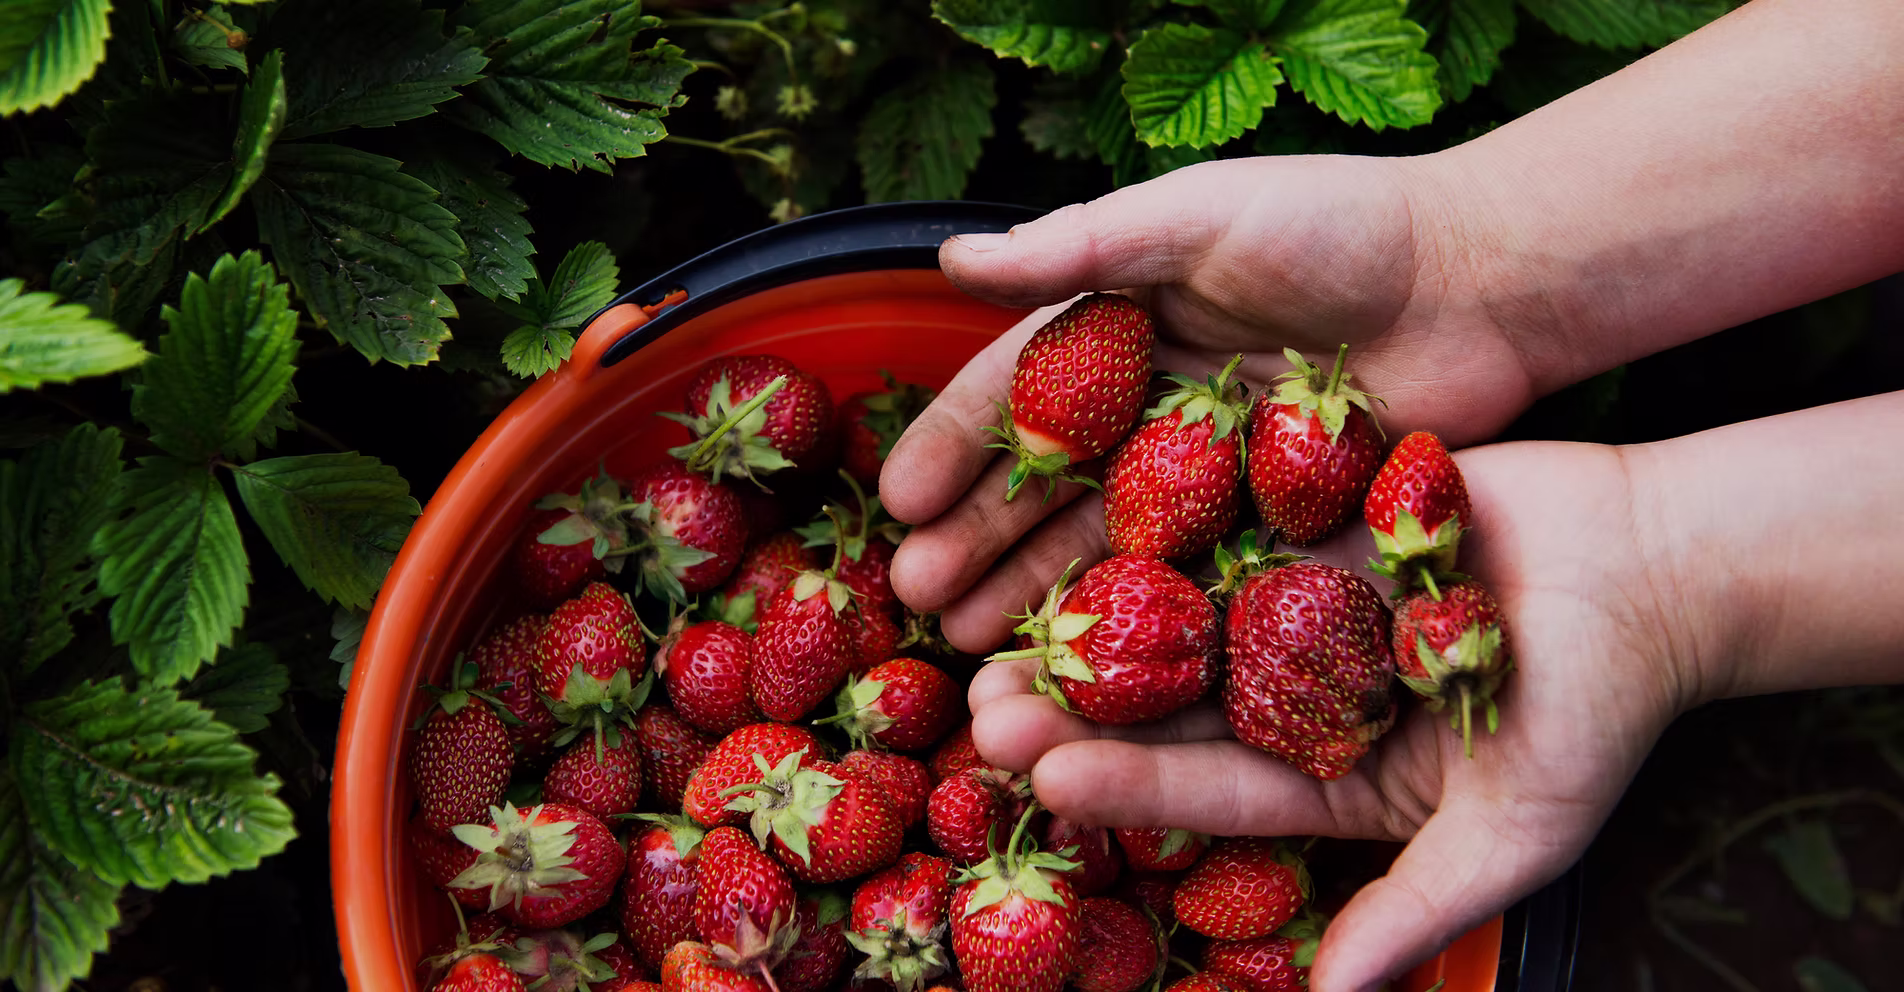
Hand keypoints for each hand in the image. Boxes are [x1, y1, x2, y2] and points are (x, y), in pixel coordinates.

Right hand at [881, 155, 1536, 652]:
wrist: (1486, 279)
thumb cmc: (1341, 225)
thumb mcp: (1201, 216)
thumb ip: (1083, 246)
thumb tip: (951, 262)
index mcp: (1124, 326)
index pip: (1016, 392)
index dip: (955, 445)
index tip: (899, 501)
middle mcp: (1157, 406)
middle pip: (1048, 484)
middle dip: (978, 541)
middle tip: (920, 604)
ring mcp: (1214, 473)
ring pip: (1108, 544)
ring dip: (1038, 595)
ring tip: (974, 649)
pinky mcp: (1275, 526)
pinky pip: (1193, 582)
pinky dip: (1139, 625)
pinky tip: (1090, 670)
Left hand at [963, 440, 1704, 989]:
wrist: (1659, 566)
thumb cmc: (1598, 710)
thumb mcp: (1515, 831)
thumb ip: (1415, 908)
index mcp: (1327, 773)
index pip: (1210, 785)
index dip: (1127, 782)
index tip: (1048, 777)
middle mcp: (1293, 690)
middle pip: (1167, 701)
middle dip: (1076, 706)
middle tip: (984, 707)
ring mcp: (1293, 600)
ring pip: (1170, 609)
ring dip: (1087, 617)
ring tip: (998, 624)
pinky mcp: (1304, 516)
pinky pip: (1220, 515)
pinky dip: (1152, 518)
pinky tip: (1075, 517)